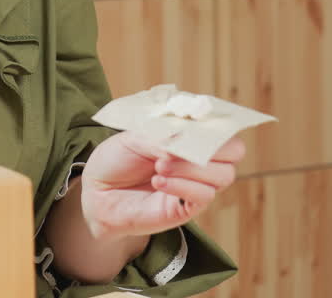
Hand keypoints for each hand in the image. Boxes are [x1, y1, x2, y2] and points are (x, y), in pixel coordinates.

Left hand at [80, 131, 243, 240]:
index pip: (223, 127)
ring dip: (191, 168)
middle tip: (177, 149)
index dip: (219, 123)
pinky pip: (204, 196)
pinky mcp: (188, 208)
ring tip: (159, 166)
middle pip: (234, 152)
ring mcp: (196, 184)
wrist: (97, 192)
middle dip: (212, 147)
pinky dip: (183, 186)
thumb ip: (164, 137)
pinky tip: (158, 182)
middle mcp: (199, 160)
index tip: (199, 122)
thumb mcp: (135, 137)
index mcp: (189, 136)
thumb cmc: (117, 160)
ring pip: (223, 175)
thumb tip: (189, 142)